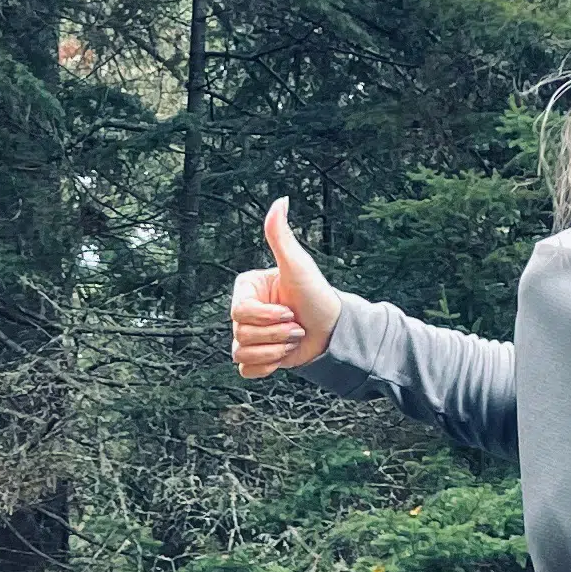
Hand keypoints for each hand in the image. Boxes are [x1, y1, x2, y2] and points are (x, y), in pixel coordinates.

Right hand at [229, 197, 341, 375]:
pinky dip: (267, 367)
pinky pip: (246, 370)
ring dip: (275, 351)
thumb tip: (280, 201)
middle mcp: (243, 311)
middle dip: (275, 335)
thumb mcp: (297, 265)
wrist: (332, 330)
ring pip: (242, 353)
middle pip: (241, 334)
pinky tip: (283, 356)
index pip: (239, 313)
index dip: (265, 317)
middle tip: (296, 325)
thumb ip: (281, 236)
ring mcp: (247, 335)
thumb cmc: (316, 294)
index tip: (288, 310)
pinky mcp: (254, 357)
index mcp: (247, 289)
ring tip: (293, 338)